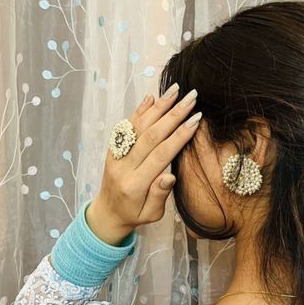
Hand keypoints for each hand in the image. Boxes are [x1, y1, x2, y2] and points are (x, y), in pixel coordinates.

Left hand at [86, 84, 200, 244]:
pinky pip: (126, 127)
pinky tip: (151, 98)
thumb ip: (159, 196)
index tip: (196, 119)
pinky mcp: (113, 148)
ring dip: (158, 107)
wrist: (107, 212)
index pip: (160, 155)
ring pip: (138, 126)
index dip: (179, 136)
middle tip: (191, 98)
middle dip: (173, 115)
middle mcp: (123, 167)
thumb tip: (170, 177)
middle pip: (150, 136)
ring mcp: (115, 155)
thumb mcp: (151, 215)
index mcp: (134, 185)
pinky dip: (139, 111)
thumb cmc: (135, 214)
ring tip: (175, 90)